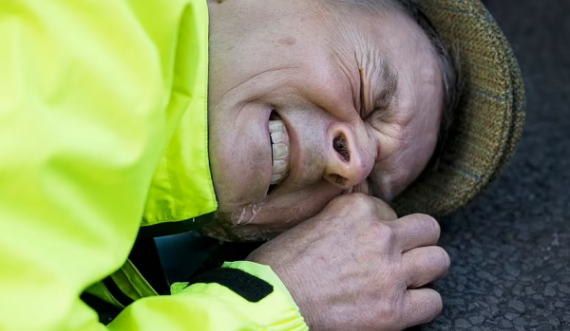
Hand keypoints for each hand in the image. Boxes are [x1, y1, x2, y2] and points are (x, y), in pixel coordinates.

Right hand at [247, 193, 449, 330]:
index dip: (381, 228)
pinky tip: (402, 304)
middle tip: (400, 255)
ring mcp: (390, 272)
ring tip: (406, 278)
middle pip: (427, 229)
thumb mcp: (310, 221)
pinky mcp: (393, 309)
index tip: (367, 242)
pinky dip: (421, 303)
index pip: (390, 211)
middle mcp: (380, 235)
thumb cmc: (279, 265)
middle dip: (416, 241)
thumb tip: (359, 219)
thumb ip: (341, 216)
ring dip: (424, 269)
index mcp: (357, 208)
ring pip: (438, 260)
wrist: (271, 302)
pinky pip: (433, 302)